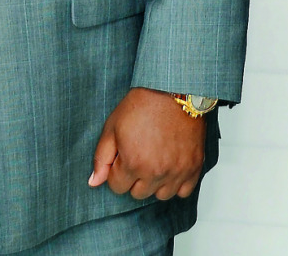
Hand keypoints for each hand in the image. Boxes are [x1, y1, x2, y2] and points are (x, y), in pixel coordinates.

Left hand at [89, 87, 205, 199]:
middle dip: (132, 178)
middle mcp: (157, 172)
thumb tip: (93, 181)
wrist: (172, 92)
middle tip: (136, 156)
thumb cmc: (141, 106)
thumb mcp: (111, 128)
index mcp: (133, 162)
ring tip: (152, 161)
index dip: (115, 172)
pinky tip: (168, 167)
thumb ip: (101, 158)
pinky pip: (183, 192)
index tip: (120, 158)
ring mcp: (178, 172)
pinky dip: (175, 183)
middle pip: (138, 194)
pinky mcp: (194, 168)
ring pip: (161, 195)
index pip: (117, 187)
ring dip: (154, 183)